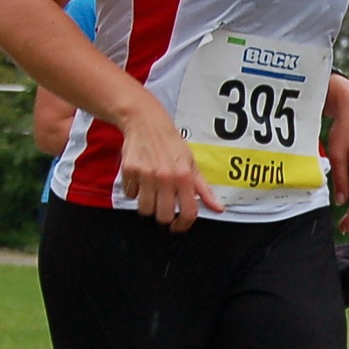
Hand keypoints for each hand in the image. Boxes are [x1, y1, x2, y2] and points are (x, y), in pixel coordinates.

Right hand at [118, 97, 223, 231]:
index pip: (188, 213)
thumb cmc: (171, 144)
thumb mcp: (192, 164)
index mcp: (184, 177)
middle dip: (164, 216)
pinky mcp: (130, 171)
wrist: (146, 122)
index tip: (179, 226)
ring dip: (148, 206)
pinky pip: (130, 194)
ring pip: (145, 209)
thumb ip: (204, 190)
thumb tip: (218, 209)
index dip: (183, 225)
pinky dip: (134, 192)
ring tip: (152, 194)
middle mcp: (166, 177)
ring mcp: (146, 175)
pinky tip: (141, 181)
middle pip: (163, 216)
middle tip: (164, 206)